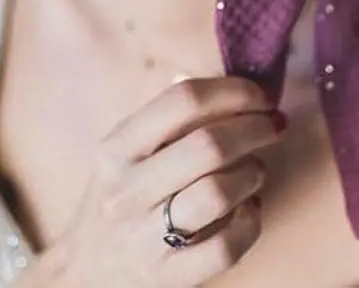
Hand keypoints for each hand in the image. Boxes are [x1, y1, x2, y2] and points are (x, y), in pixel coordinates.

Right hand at [39, 77, 284, 287]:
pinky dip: (250, 223)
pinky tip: (250, 210)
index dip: (231, 91)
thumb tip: (230, 89)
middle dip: (254, 128)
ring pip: (217, 193)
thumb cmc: (118, 200)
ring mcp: (144, 237)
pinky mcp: (167, 276)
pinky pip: (225, 247)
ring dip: (252, 173)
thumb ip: (167, 121)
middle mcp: (126, 189)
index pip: (181, 100)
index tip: (258, 95)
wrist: (86, 275)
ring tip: (257, 169)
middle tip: (273, 125)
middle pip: (207, 145)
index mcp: (116, 148)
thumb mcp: (124, 155)